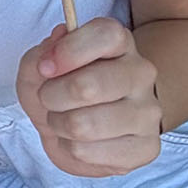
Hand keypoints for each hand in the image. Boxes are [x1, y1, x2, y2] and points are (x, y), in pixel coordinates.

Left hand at [16, 18, 160, 177]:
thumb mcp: (38, 67)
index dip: (68, 52)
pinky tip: (80, 141)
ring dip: (58, 125)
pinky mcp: (147, 147)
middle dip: (51, 97)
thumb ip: (40, 55)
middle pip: (87, 87)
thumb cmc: (60, 90)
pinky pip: (87, 152)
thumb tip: (56, 45)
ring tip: (63, 120)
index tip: (45, 68)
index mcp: (120, 43)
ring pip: (83, 125)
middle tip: (49, 98)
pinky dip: (70, 149)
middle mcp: (141, 73)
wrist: (78, 130)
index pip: (106, 35)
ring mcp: (148, 112)